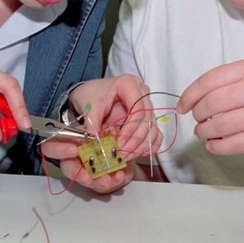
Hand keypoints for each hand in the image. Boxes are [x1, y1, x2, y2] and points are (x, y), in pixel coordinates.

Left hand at [39, 75, 161, 193]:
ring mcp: (146, 107)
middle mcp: (142, 94)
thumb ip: (92, 123)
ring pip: (152, 129)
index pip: (138, 109)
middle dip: (135, 141)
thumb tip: (96, 143)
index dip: (130, 128)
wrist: (90, 95)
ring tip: (126, 157)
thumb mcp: (88, 106)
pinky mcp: (146, 120)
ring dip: (141, 146)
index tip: (119, 143)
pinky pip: (155, 134)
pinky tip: (139, 154)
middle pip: (147, 120)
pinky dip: (149, 146)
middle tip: (122, 154)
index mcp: (130, 84)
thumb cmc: (90, 94)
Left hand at [177, 58, 243, 154]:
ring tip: (204, 132)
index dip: (189, 95)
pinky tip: (213, 145)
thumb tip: (195, 99)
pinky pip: (235, 144)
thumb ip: (230, 80)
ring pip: (221, 126)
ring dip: (205, 132)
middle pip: (212, 104)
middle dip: (198, 115)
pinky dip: (218, 147)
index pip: (209, 81)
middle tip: (198, 119)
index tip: (182, 106)